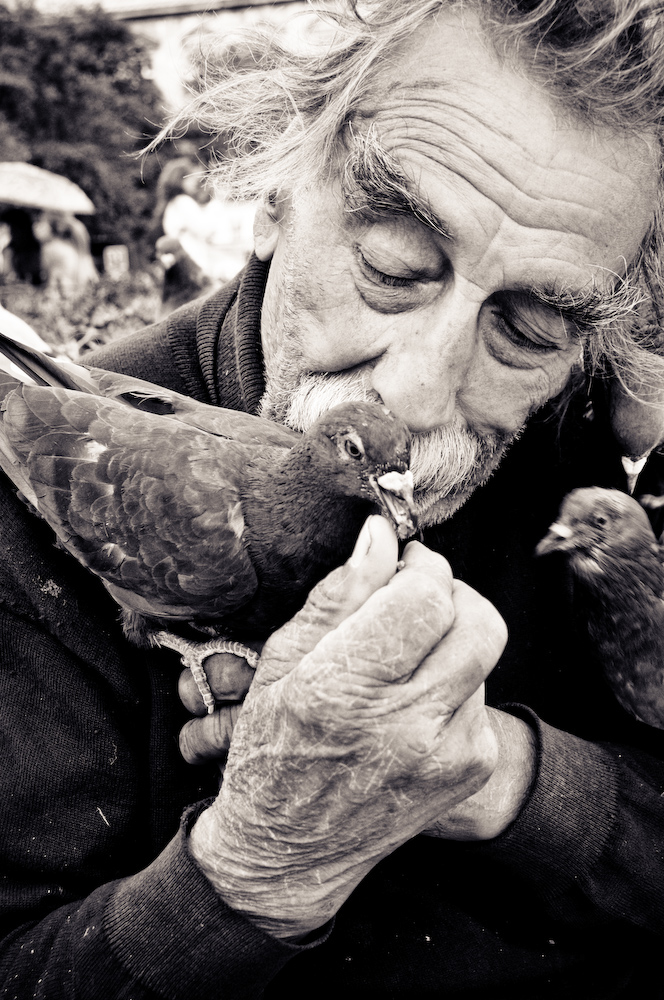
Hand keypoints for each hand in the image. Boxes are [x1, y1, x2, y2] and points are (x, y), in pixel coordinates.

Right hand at [190, 515, 508, 939]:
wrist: (289, 851)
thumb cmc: (273, 747)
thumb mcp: (283, 661)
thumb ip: (339, 593)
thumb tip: (382, 533)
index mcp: (346, 691)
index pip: (426, 597)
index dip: (419, 565)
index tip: (400, 563)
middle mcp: (407, 726)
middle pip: (478, 619)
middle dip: (449, 592)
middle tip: (414, 596)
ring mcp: (448, 754)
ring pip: (482, 650)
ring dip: (449, 636)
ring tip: (403, 657)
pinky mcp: (471, 769)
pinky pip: (481, 692)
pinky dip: (454, 679)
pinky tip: (413, 700)